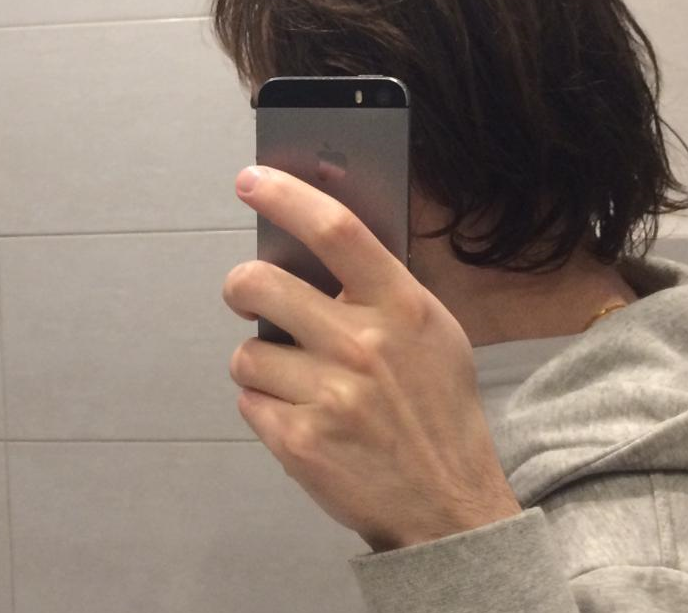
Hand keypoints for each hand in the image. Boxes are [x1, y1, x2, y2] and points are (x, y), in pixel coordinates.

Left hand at [223, 165, 520, 552]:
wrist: (448, 505)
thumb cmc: (439, 410)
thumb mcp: (434, 333)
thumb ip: (383, 291)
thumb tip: (319, 251)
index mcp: (402, 307)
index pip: (338, 230)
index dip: (287, 197)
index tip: (252, 182)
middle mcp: (363, 345)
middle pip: (261, 285)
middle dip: (239, 287)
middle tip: (246, 296)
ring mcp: (329, 395)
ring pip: (246, 353)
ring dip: (262, 363)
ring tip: (299, 383)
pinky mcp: (299, 441)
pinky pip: (249, 401)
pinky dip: (266, 405)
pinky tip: (303, 418)